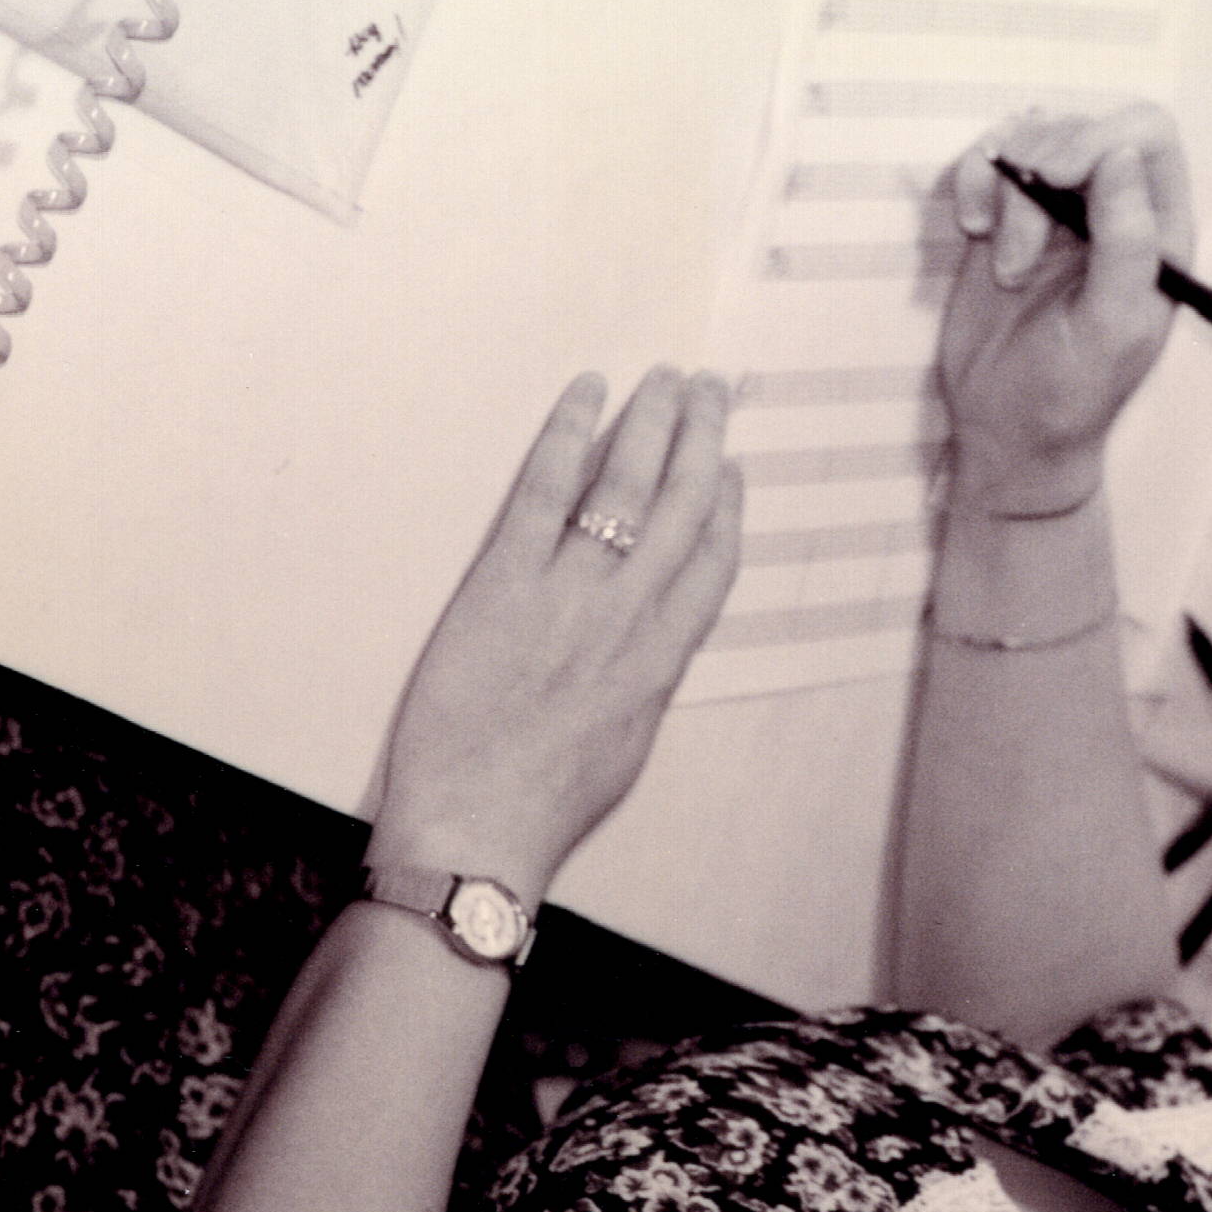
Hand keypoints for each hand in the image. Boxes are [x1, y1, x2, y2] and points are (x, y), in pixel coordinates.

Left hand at [367, 367, 742, 898]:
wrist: (478, 832)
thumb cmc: (541, 812)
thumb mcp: (621, 756)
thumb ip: (641, 693)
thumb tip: (647, 662)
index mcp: (660, 666)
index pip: (713, 568)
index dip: (729, 510)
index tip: (734, 471)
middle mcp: (629, 619)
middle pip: (684, 509)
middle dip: (704, 441)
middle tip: (710, 391)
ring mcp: (571, 595)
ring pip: (629, 488)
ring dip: (653, 423)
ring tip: (665, 379)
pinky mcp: (506, 583)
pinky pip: (547, 491)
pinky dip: (569, 436)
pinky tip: (586, 395)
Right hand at [938, 104, 1193, 518]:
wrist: (1005, 430)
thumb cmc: (1071, 393)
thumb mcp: (1111, 326)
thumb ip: (1127, 242)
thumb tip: (1121, 156)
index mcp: (1158, 230)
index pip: (1146, 136)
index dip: (1100, 136)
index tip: (1052, 177)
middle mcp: (1111, 208)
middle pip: (1081, 128)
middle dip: (1040, 170)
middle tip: (1014, 240)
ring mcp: (1055, 208)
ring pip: (1029, 138)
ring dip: (1003, 192)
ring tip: (1003, 266)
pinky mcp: (1003, 215)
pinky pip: (986, 159)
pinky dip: (970, 182)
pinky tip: (971, 230)